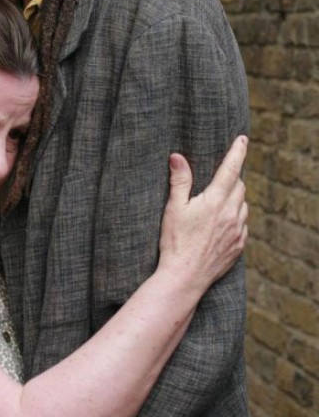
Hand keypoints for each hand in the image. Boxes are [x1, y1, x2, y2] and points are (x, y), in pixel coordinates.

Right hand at [158, 136, 248, 291]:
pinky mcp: (239, 246)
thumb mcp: (173, 208)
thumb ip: (179, 180)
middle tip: (219, 177)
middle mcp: (231, 214)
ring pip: (242, 205)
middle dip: (232, 177)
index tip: (242, 139)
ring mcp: (238, 231)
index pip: (231, 169)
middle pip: (239, 186)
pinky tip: (221, 224)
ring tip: (217, 202)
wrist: (184, 276)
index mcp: (215, 201)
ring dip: (234, 198)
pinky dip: (235, 218)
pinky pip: (242, 225)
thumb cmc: (175, 241)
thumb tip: (177, 157)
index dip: (237, 152)